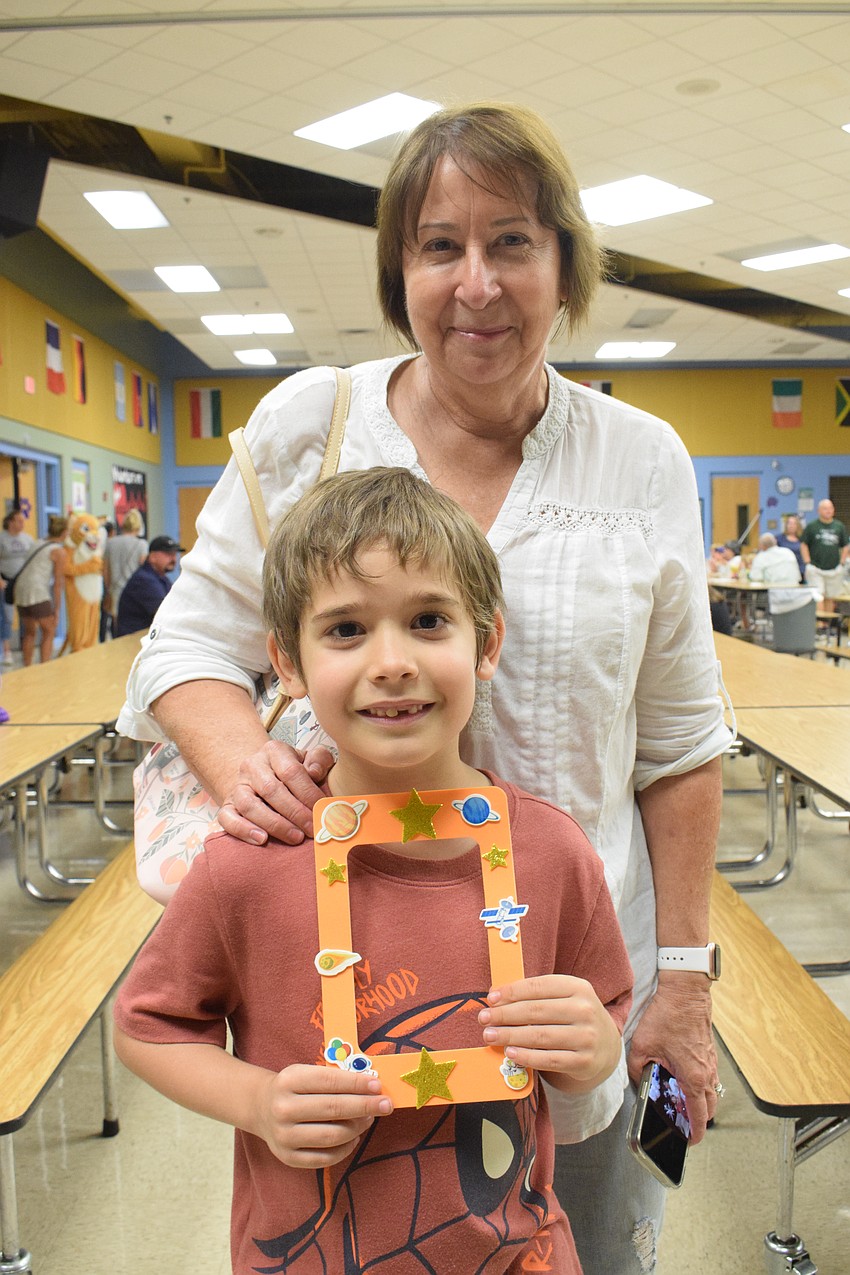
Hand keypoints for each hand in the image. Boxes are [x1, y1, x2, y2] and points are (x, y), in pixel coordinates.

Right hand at [217, 739, 334, 845]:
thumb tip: (314, 773)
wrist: (264, 776)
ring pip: (249, 805)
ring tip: (295, 837)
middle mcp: (252, 766)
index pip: (291, 771)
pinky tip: (262, 840)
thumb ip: (320, 760)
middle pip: (270, 789)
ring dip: (274, 824)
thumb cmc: (294, 771)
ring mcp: (237, 786)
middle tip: (312, 829)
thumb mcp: (310, 759)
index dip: (308, 793)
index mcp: (274, 751)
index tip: (322, 810)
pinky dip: (243, 830)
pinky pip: (227, 818)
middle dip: (295, 812)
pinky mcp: (227, 805)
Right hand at [253, 1064, 392, 1167]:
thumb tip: (371, 1088)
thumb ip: (334, 1079)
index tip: (378, 1086)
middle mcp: (283, 1108)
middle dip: (365, 1106)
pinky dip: (345, 1149)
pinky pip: (324, 1158)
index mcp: (289, 1080)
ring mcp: (284, 1136)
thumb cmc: (294, 1088)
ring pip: (332, 1136)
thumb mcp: (306, 1073)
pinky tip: (353, 1138)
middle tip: (386, 1104)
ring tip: (369, 1119)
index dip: (356, 1084)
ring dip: (357, 1128)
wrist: (261, 1108)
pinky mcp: (288, 1158)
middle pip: (333, 1109)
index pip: (329, 1081)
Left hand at [478, 974, 622, 1091]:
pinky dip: (526, 1057)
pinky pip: (549, 1060)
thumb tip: (497, 996)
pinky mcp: (584, 1061)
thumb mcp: (564, 997)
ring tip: (491, 1036)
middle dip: (505, 1015)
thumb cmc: (574, 1016)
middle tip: (484, 1018)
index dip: (512, 991)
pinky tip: (510, 1053)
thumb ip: (536, 995)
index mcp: (578, 987)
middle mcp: (585, 1010)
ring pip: (540, 1036)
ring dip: (510, 1036)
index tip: (491, 997)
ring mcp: (587, 1037)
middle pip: (536, 1011)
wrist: (607, 1046)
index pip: (539, 986)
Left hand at [627, 972, 717, 1142]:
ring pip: (710, 1092)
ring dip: (698, 1100)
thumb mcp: (642, 1046)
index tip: (689, 1141)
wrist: (685, 991)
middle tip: (682, 1122)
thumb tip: (640, 1081)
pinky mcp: (708, 1052)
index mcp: (693, 1077)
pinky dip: (699, 1084)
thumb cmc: (667, 1016)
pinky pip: (708, 1077)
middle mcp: (706, 1073)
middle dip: (698, 1119)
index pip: (699, 1115)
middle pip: (709, 1108)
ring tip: (680, 1101)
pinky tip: (681, 1077)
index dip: (695, 1132)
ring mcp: (710, 1062)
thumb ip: (638, 1070)